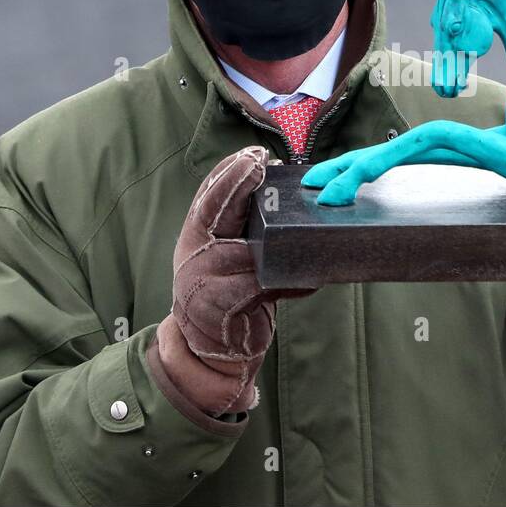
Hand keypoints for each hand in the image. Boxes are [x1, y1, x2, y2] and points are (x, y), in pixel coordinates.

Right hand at [151, 145, 314, 415]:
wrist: (213, 352)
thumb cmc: (231, 294)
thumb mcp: (234, 256)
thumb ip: (251, 229)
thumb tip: (287, 192)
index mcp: (199, 234)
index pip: (210, 194)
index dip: (231, 172)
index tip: (255, 154)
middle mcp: (194, 252)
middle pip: (214, 211)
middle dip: (238, 184)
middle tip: (263, 163)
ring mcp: (202, 281)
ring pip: (245, 251)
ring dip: (277, 241)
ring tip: (303, 218)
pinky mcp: (219, 308)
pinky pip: (259, 287)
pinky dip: (290, 283)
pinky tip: (310, 279)